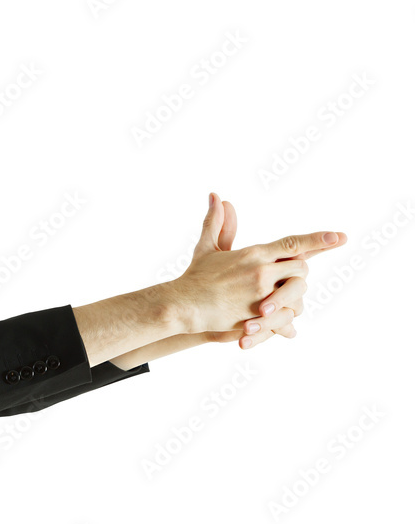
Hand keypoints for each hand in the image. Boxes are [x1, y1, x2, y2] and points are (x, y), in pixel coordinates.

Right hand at [170, 192, 346, 334]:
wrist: (184, 305)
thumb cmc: (195, 277)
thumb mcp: (207, 247)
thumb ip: (217, 222)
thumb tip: (216, 196)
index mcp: (254, 254)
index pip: (293, 243)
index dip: (318, 240)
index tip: (339, 237)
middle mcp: (261, 272)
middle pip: (300, 267)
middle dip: (298, 272)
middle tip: (288, 277)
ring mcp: (261, 295)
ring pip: (297, 292)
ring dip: (293, 296)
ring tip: (281, 301)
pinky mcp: (258, 315)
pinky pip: (287, 317)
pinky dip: (287, 321)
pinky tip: (286, 327)